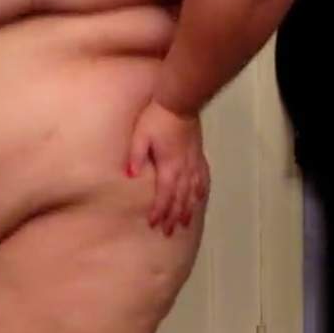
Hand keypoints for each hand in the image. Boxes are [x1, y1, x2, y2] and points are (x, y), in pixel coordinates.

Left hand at [127, 100, 207, 235]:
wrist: (180, 100)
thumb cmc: (157, 117)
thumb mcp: (140, 136)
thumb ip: (136, 157)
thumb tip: (130, 175)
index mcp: (168, 166)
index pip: (164, 196)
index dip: (159, 211)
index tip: (154, 224)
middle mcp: (183, 168)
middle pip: (179, 199)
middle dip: (173, 217)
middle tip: (168, 232)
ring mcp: (193, 162)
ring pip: (192, 192)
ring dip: (187, 209)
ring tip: (184, 223)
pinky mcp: (198, 155)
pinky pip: (202, 178)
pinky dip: (200, 191)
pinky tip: (199, 199)